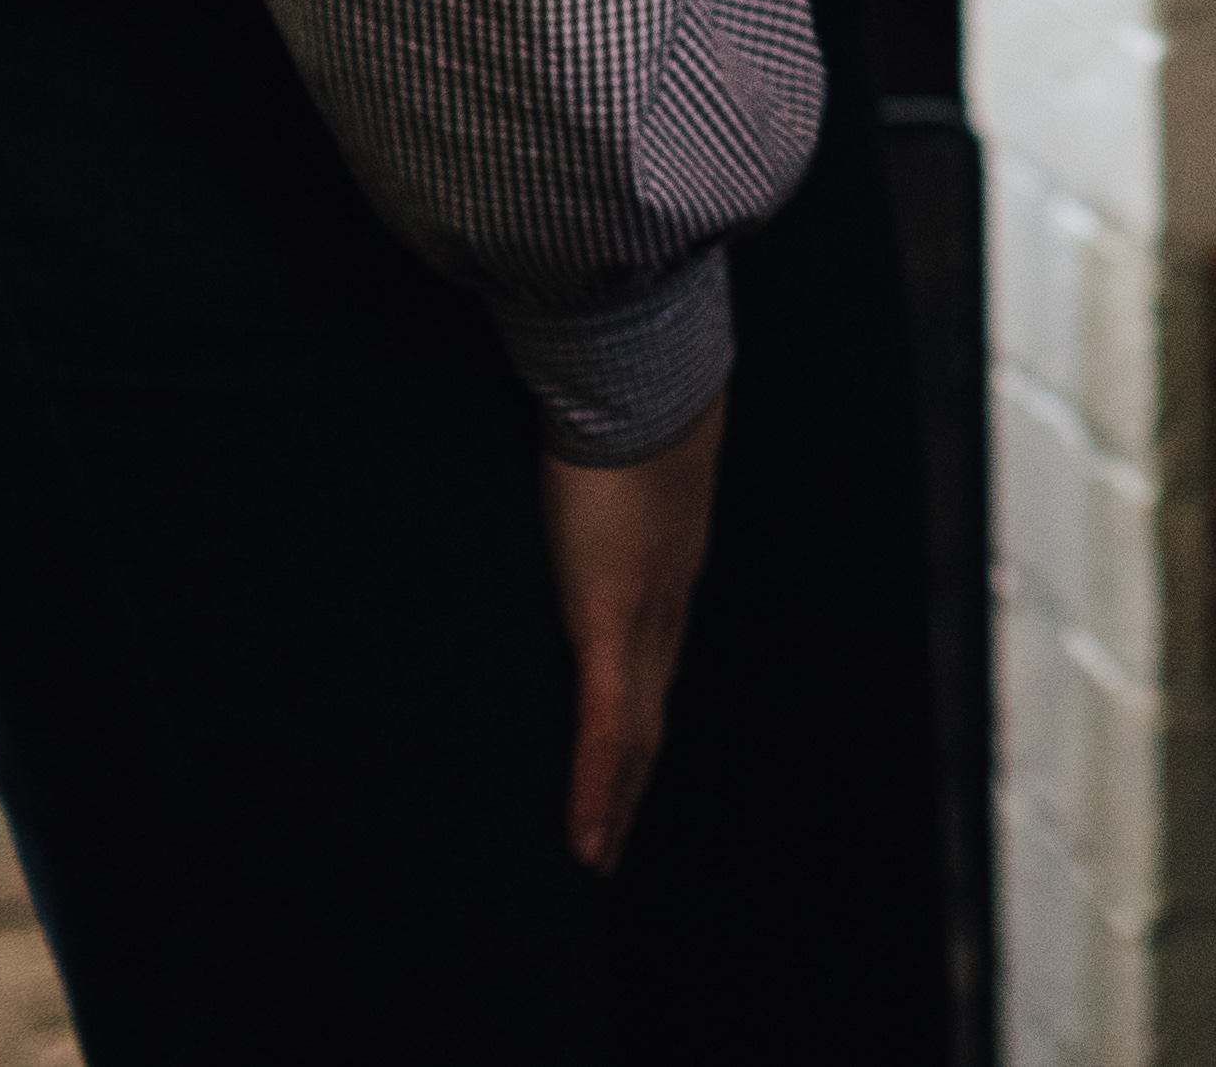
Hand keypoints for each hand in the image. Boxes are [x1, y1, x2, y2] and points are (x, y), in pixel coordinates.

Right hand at [538, 393, 730, 872]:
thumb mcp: (597, 434)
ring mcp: (644, 612)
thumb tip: (548, 438)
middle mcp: (667, 594)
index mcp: (666, 552)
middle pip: (654, 705)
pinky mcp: (612, 619)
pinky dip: (596, 788)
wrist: (637, 360)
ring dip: (618, 798)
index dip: (640, 703)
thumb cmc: (612, 381)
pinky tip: (585, 842)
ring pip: (636, 733)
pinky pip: (605, 727)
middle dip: (635, 770)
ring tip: (596, 854)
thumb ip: (579, 454)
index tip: (628, 749)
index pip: (655, 650)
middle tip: (612, 831)